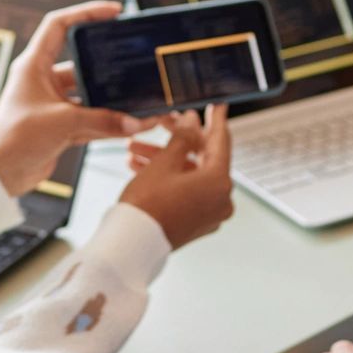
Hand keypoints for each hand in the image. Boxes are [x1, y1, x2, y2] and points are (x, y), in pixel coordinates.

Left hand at [0, 2, 144, 196]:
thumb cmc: (15, 140)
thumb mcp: (61, 124)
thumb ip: (101, 121)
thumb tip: (135, 122)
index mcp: (34, 65)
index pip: (59, 25)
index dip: (86, 12)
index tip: (113, 11)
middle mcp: (43, 80)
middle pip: (83, 62)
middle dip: (109, 63)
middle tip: (134, 57)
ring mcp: (53, 103)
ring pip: (90, 94)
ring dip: (113, 99)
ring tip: (140, 96)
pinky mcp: (60, 125)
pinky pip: (91, 117)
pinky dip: (109, 122)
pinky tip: (132, 124)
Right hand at [119, 105, 234, 248]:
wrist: (131, 245)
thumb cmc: (147, 206)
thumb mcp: (164, 162)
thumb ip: (182, 137)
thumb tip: (192, 122)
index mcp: (220, 182)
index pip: (221, 141)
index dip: (216, 120)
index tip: (217, 107)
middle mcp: (220, 199)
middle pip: (201, 159)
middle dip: (176, 141)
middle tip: (166, 123)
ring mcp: (209, 214)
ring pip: (188, 175)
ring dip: (164, 160)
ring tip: (134, 150)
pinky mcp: (195, 223)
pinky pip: (185, 192)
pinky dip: (168, 178)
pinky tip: (140, 167)